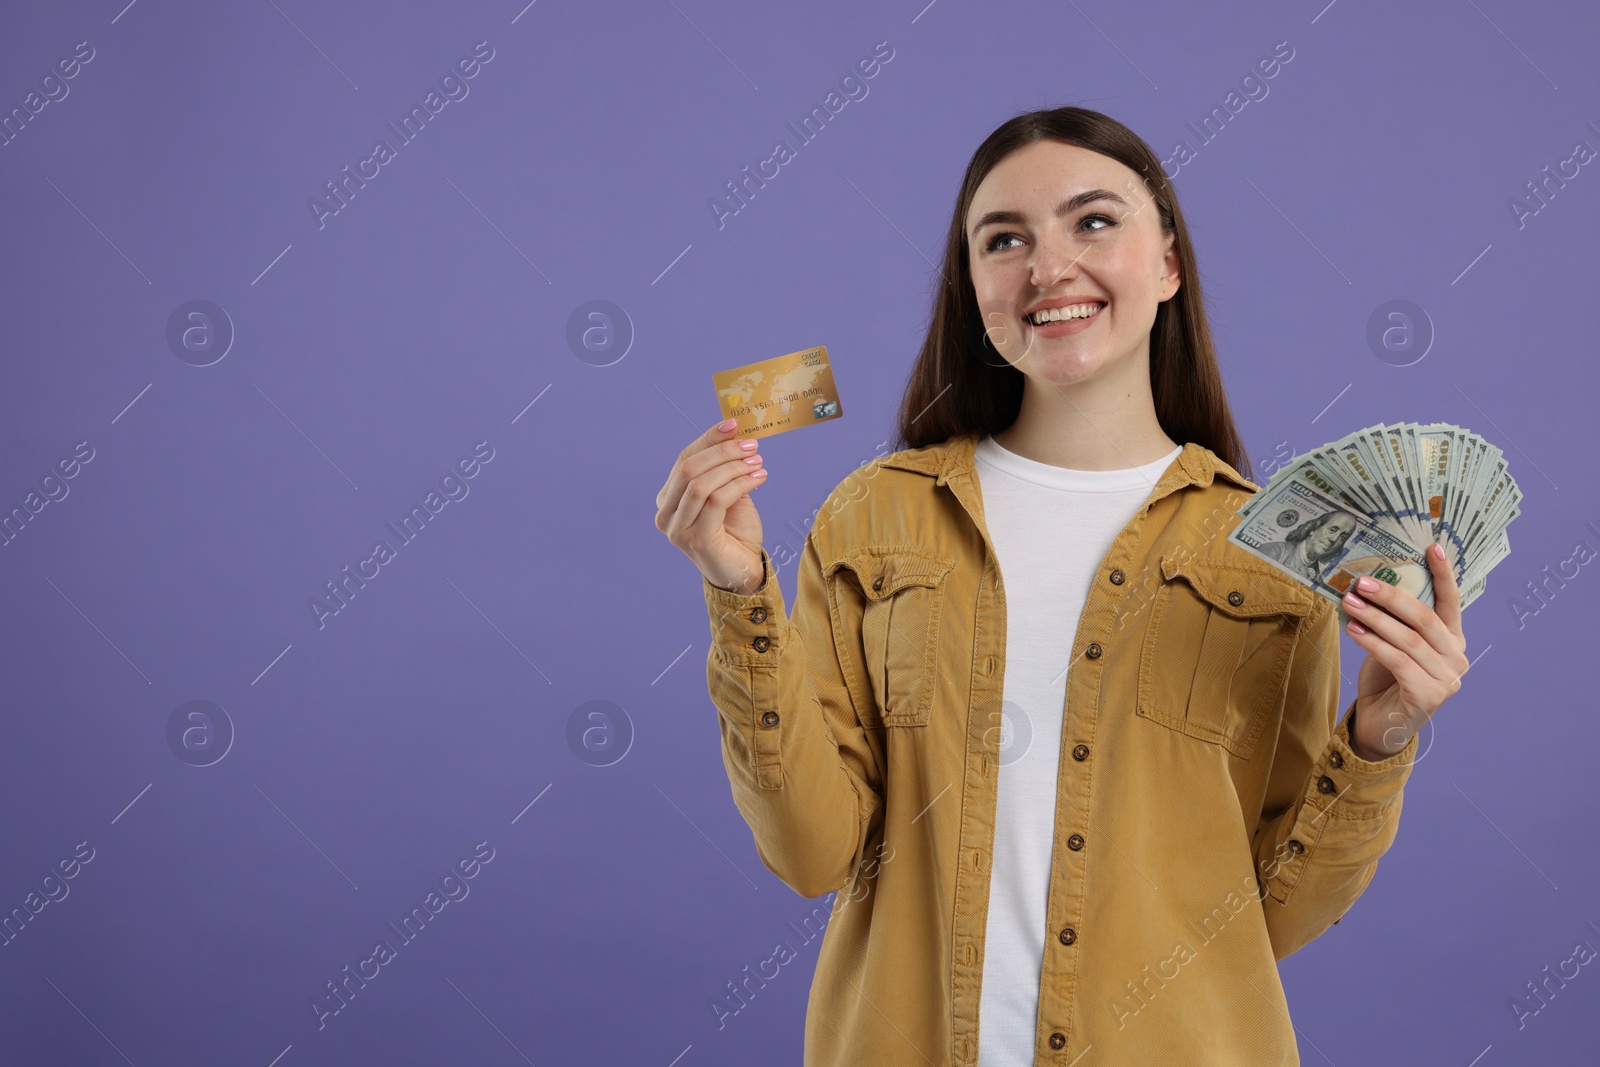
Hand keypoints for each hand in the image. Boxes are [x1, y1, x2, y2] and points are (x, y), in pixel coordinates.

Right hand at [655, 418, 768, 594]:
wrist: (743, 571)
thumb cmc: (735, 532)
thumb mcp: (728, 493)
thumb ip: (723, 469)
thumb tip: (734, 433)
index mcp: (669, 499)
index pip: (684, 459)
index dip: (708, 439)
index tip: (733, 424)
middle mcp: (666, 514)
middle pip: (689, 469)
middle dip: (722, 451)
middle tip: (751, 445)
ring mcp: (678, 529)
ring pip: (702, 484)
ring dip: (733, 468)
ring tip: (757, 462)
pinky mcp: (697, 540)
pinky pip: (716, 501)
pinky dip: (740, 484)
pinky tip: (759, 479)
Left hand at [1341, 541, 1469, 760]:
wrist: (1381, 725)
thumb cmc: (1386, 679)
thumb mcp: (1391, 643)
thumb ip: (1393, 621)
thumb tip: (1369, 585)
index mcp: (1452, 639)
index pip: (1451, 602)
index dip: (1444, 574)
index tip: (1433, 546)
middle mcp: (1457, 657)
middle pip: (1425, 618)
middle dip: (1392, 596)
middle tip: (1362, 582)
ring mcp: (1447, 679)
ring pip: (1408, 639)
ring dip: (1375, 618)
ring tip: (1349, 603)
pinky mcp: (1429, 696)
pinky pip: (1398, 661)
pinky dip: (1373, 643)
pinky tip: (1354, 631)